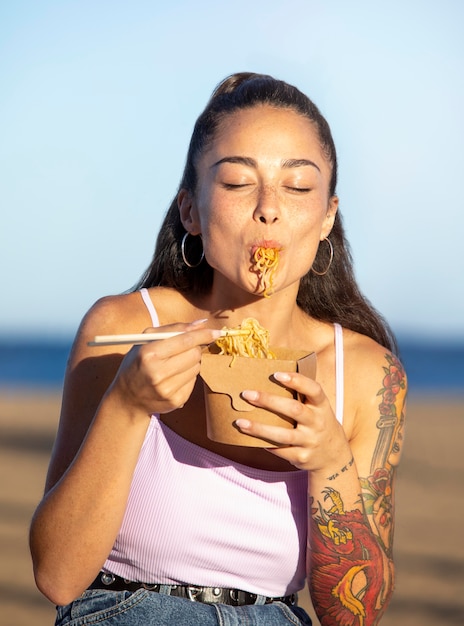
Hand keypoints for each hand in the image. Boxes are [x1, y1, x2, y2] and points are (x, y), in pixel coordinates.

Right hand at [109, 322, 220, 415]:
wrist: (127, 399)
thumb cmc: (137, 364)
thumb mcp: (146, 341)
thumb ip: (173, 329)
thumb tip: (201, 324)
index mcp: (149, 354)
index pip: (185, 341)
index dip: (203, 335)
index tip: (216, 332)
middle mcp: (158, 373)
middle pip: (195, 354)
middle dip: (195, 348)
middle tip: (185, 348)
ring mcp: (168, 389)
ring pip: (197, 367)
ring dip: (191, 362)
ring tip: (174, 364)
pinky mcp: (176, 401)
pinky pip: (194, 381)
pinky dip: (188, 375)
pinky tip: (174, 377)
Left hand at [236, 371, 351, 471]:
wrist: (334, 457)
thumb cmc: (318, 424)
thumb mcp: (317, 408)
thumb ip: (301, 396)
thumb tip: (269, 377)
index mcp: (321, 406)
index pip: (313, 390)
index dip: (297, 380)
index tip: (277, 374)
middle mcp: (317, 423)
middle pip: (294, 410)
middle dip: (269, 401)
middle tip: (247, 394)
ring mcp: (310, 441)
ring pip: (283, 435)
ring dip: (260, 428)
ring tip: (240, 422)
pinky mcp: (302, 457)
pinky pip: (280, 451)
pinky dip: (265, 444)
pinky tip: (250, 438)